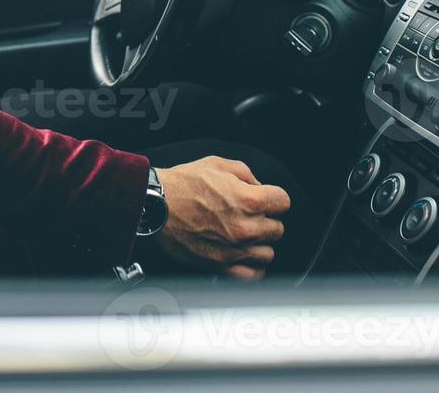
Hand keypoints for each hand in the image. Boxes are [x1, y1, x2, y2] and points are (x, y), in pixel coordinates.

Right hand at [153, 155, 290, 280]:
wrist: (154, 205)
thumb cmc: (181, 184)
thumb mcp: (217, 164)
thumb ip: (246, 174)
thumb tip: (259, 187)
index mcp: (249, 200)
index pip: (284, 202)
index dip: (273, 198)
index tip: (265, 199)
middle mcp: (246, 227)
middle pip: (278, 229)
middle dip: (266, 219)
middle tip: (249, 215)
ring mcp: (234, 249)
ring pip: (268, 253)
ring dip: (259, 243)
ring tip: (244, 235)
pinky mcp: (220, 265)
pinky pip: (252, 275)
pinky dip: (252, 267)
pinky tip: (244, 256)